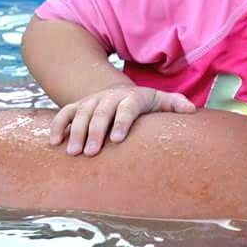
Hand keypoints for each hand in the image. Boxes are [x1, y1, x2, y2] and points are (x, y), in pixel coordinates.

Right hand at [49, 84, 195, 155]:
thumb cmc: (144, 104)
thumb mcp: (160, 101)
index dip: (122, 121)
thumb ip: (175, 104)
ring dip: (75, 132)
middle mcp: (110, 98)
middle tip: (91, 153)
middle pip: (101, 112)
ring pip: (81, 114)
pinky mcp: (78, 107)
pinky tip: (54, 143)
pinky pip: (64, 114)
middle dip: (95, 131)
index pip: (127, 108)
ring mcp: (92, 101)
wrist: (119, 93)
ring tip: (73, 153)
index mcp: (132, 98)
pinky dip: (57, 126)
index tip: (117, 140)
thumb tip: (192, 110)